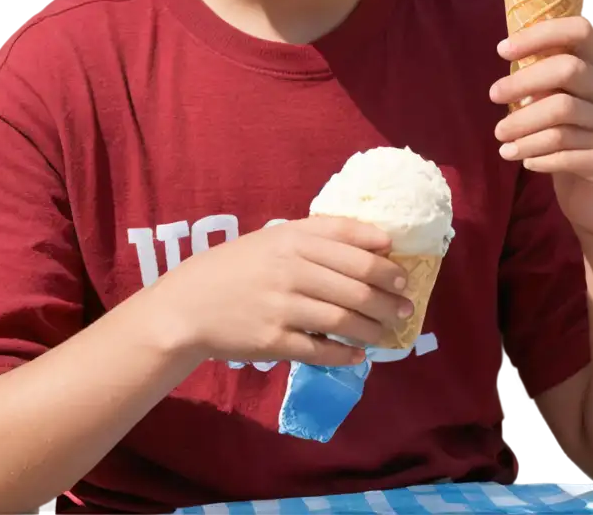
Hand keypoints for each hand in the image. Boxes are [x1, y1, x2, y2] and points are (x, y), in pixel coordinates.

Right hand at [153, 217, 412, 365]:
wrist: (187, 306)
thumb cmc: (235, 267)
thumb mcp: (272, 239)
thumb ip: (315, 237)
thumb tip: (374, 244)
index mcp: (292, 237)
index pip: (350, 240)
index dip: (382, 256)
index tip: (402, 271)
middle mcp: (291, 267)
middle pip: (356, 282)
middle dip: (388, 297)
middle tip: (405, 307)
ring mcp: (283, 305)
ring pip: (344, 317)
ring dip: (373, 328)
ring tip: (387, 333)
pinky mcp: (274, 340)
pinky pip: (320, 349)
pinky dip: (345, 354)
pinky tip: (358, 355)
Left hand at [490, 16, 592, 235]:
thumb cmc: (575, 142)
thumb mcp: (563, 105)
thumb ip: (547, 80)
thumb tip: (509, 53)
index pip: (584, 30)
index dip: (541, 34)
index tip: (502, 50)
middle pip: (568, 69)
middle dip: (522, 81)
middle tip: (492, 95)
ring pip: (560, 114)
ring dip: (521, 125)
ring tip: (500, 137)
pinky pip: (563, 150)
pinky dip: (535, 153)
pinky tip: (519, 159)